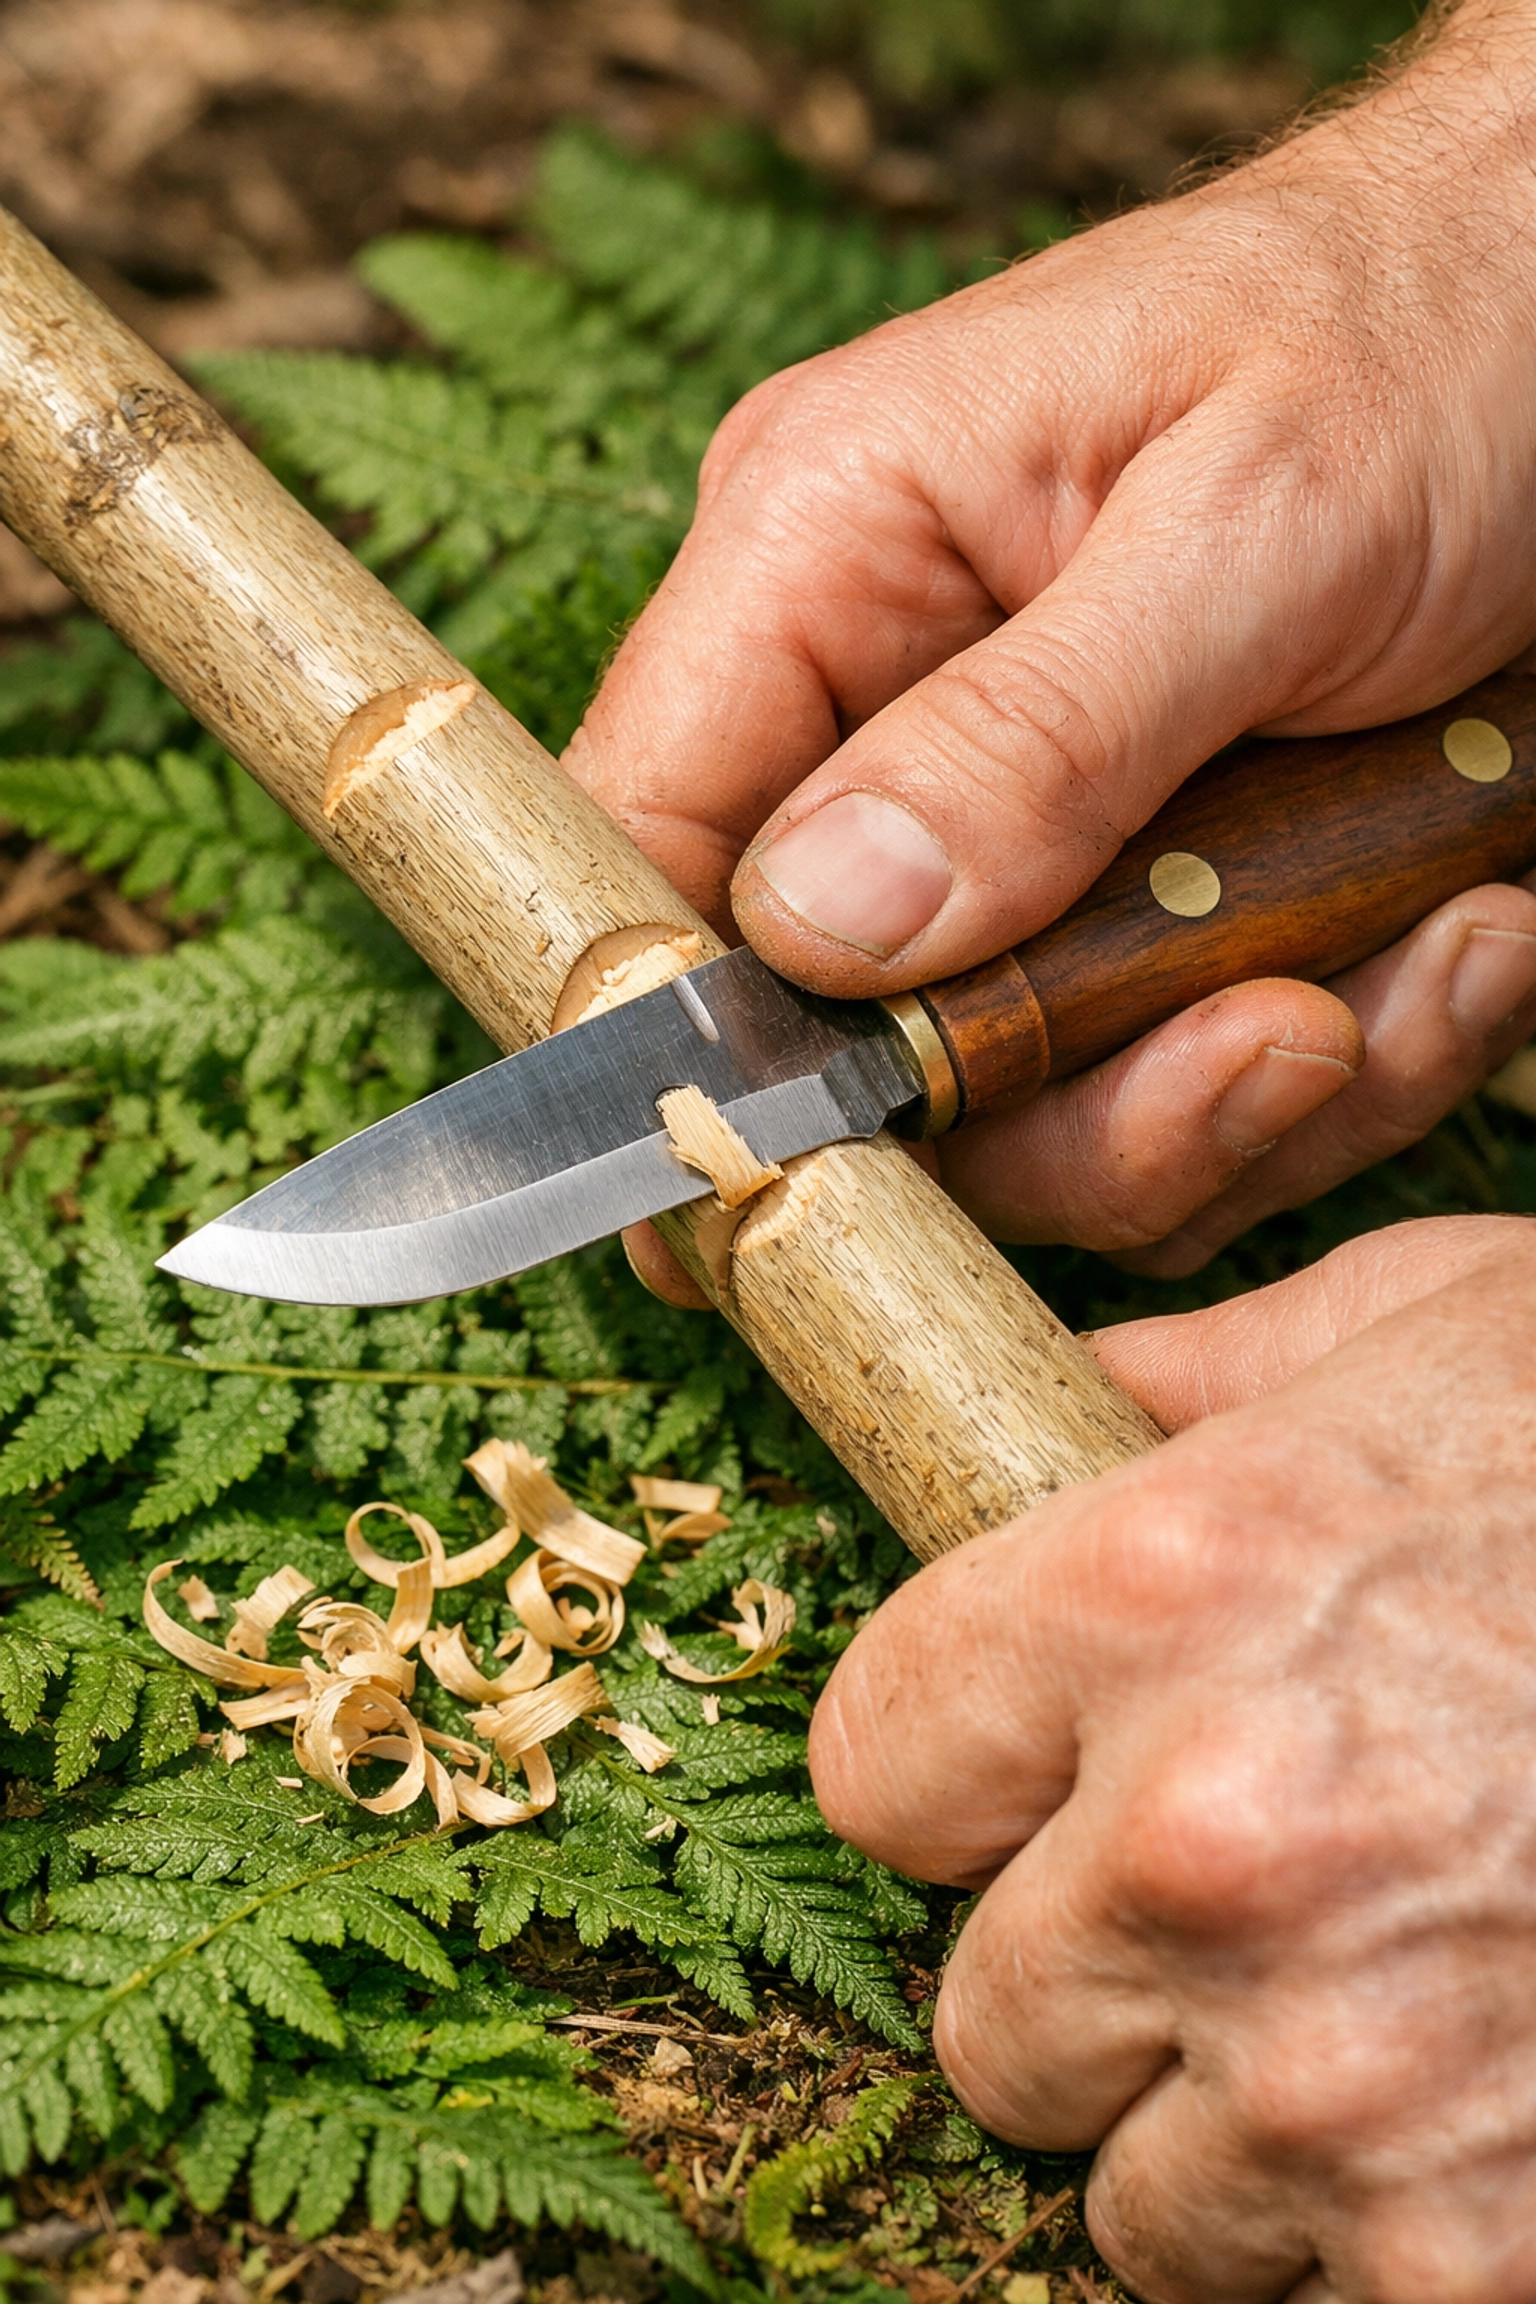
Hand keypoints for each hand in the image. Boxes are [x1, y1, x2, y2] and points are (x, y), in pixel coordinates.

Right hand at [571, 0, 1535, 1278]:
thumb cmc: (1425, 336)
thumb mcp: (1260, 517)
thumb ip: (1036, 732)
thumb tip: (814, 930)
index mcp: (827, 556)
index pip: (642, 834)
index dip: (674, 1038)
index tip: (788, 1184)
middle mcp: (883, 719)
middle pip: (845, 1039)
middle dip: (1074, 1102)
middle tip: (1285, 1036)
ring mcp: (1012, 837)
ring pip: (1021, 1106)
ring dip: (1232, 1096)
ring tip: (1435, 947)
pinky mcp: (1132, 914)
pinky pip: (1164, 1086)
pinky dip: (1331, 1068)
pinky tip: (1460, 938)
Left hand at [810, 1212, 1535, 2301]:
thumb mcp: (1431, 1329)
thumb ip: (1202, 1385)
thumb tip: (1067, 1401)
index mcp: (1162, 1592)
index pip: (879, 1760)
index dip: (955, 1770)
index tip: (1022, 1769)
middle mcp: (1213, 1839)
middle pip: (990, 2014)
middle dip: (1091, 1966)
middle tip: (1232, 1895)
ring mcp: (1348, 2071)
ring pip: (1140, 2195)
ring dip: (1231, 2119)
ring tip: (1380, 1994)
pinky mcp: (1489, 2249)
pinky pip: (1319, 2297)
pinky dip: (1379, 2230)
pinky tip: (1482, 2087)